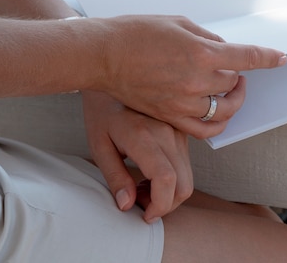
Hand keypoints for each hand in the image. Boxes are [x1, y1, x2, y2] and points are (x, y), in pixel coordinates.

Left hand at [82, 90, 193, 222]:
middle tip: (139, 201)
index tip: (143, 215)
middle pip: (184, 184)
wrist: (116, 72)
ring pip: (188, 176)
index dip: (158, 206)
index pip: (166, 180)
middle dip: (165, 204)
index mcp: (144, 136)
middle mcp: (168, 133)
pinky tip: (151, 170)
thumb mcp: (98, 144)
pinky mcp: (182, 129)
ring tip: (141, 184)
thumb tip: (126, 205)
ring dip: (169, 191)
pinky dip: (173, 176)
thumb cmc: (102, 110)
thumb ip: (114, 177)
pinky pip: (186, 162)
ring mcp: (179, 130)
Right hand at [96, 15, 286, 138]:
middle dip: (237, 74)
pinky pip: (204, 128)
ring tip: (226, 88)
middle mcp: (195, 80)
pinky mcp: (170, 115)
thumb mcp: (180, 23)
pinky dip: (217, 122)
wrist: (104, 54)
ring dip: (230, 97)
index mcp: (201, 52)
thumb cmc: (137, 33)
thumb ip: (208, 37)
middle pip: (234, 83)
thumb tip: (225, 48)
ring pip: (223, 107)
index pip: (246, 57)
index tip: (279, 58)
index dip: (267, 57)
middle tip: (233, 68)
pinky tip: (217, 111)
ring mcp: (183, 101)